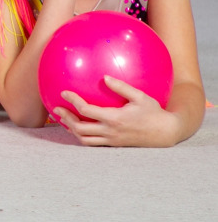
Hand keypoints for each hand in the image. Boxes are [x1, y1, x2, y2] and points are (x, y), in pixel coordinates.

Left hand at [53, 77, 179, 147]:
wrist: (166, 133)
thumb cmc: (154, 112)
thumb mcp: (140, 97)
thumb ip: (121, 87)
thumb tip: (104, 77)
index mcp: (115, 118)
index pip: (86, 110)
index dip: (73, 101)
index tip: (63, 93)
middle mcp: (110, 131)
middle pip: (80, 128)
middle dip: (66, 118)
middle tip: (56, 109)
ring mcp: (112, 140)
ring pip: (85, 139)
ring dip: (72, 130)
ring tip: (63, 120)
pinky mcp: (114, 144)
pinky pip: (93, 143)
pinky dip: (82, 136)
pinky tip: (78, 128)